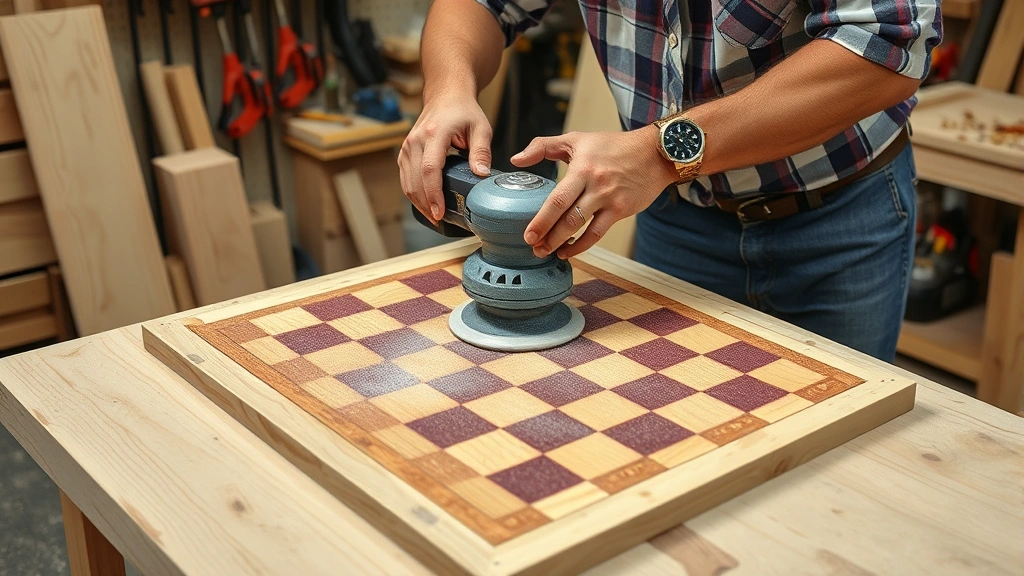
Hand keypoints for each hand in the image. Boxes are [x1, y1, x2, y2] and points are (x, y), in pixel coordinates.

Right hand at [398, 94, 492, 223]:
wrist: (446, 96)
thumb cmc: (464, 111)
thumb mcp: (481, 128)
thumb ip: (482, 152)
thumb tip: (481, 175)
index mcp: (434, 134)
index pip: (430, 170)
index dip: (433, 194)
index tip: (440, 212)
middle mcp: (416, 140)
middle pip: (415, 181)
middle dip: (426, 205)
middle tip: (440, 220)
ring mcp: (407, 146)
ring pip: (407, 182)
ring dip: (418, 202)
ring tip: (434, 216)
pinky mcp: (405, 152)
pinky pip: (405, 178)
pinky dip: (413, 193)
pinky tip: (425, 204)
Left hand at [513, 126, 678, 258]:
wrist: (655, 152)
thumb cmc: (613, 145)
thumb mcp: (577, 139)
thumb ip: (543, 146)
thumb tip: (516, 160)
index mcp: (582, 168)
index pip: (557, 198)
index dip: (541, 219)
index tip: (528, 234)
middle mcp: (596, 185)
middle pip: (567, 216)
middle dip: (547, 235)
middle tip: (532, 247)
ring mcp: (610, 199)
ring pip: (582, 227)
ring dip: (562, 243)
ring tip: (546, 251)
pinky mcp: (621, 210)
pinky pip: (598, 233)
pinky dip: (582, 245)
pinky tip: (568, 251)